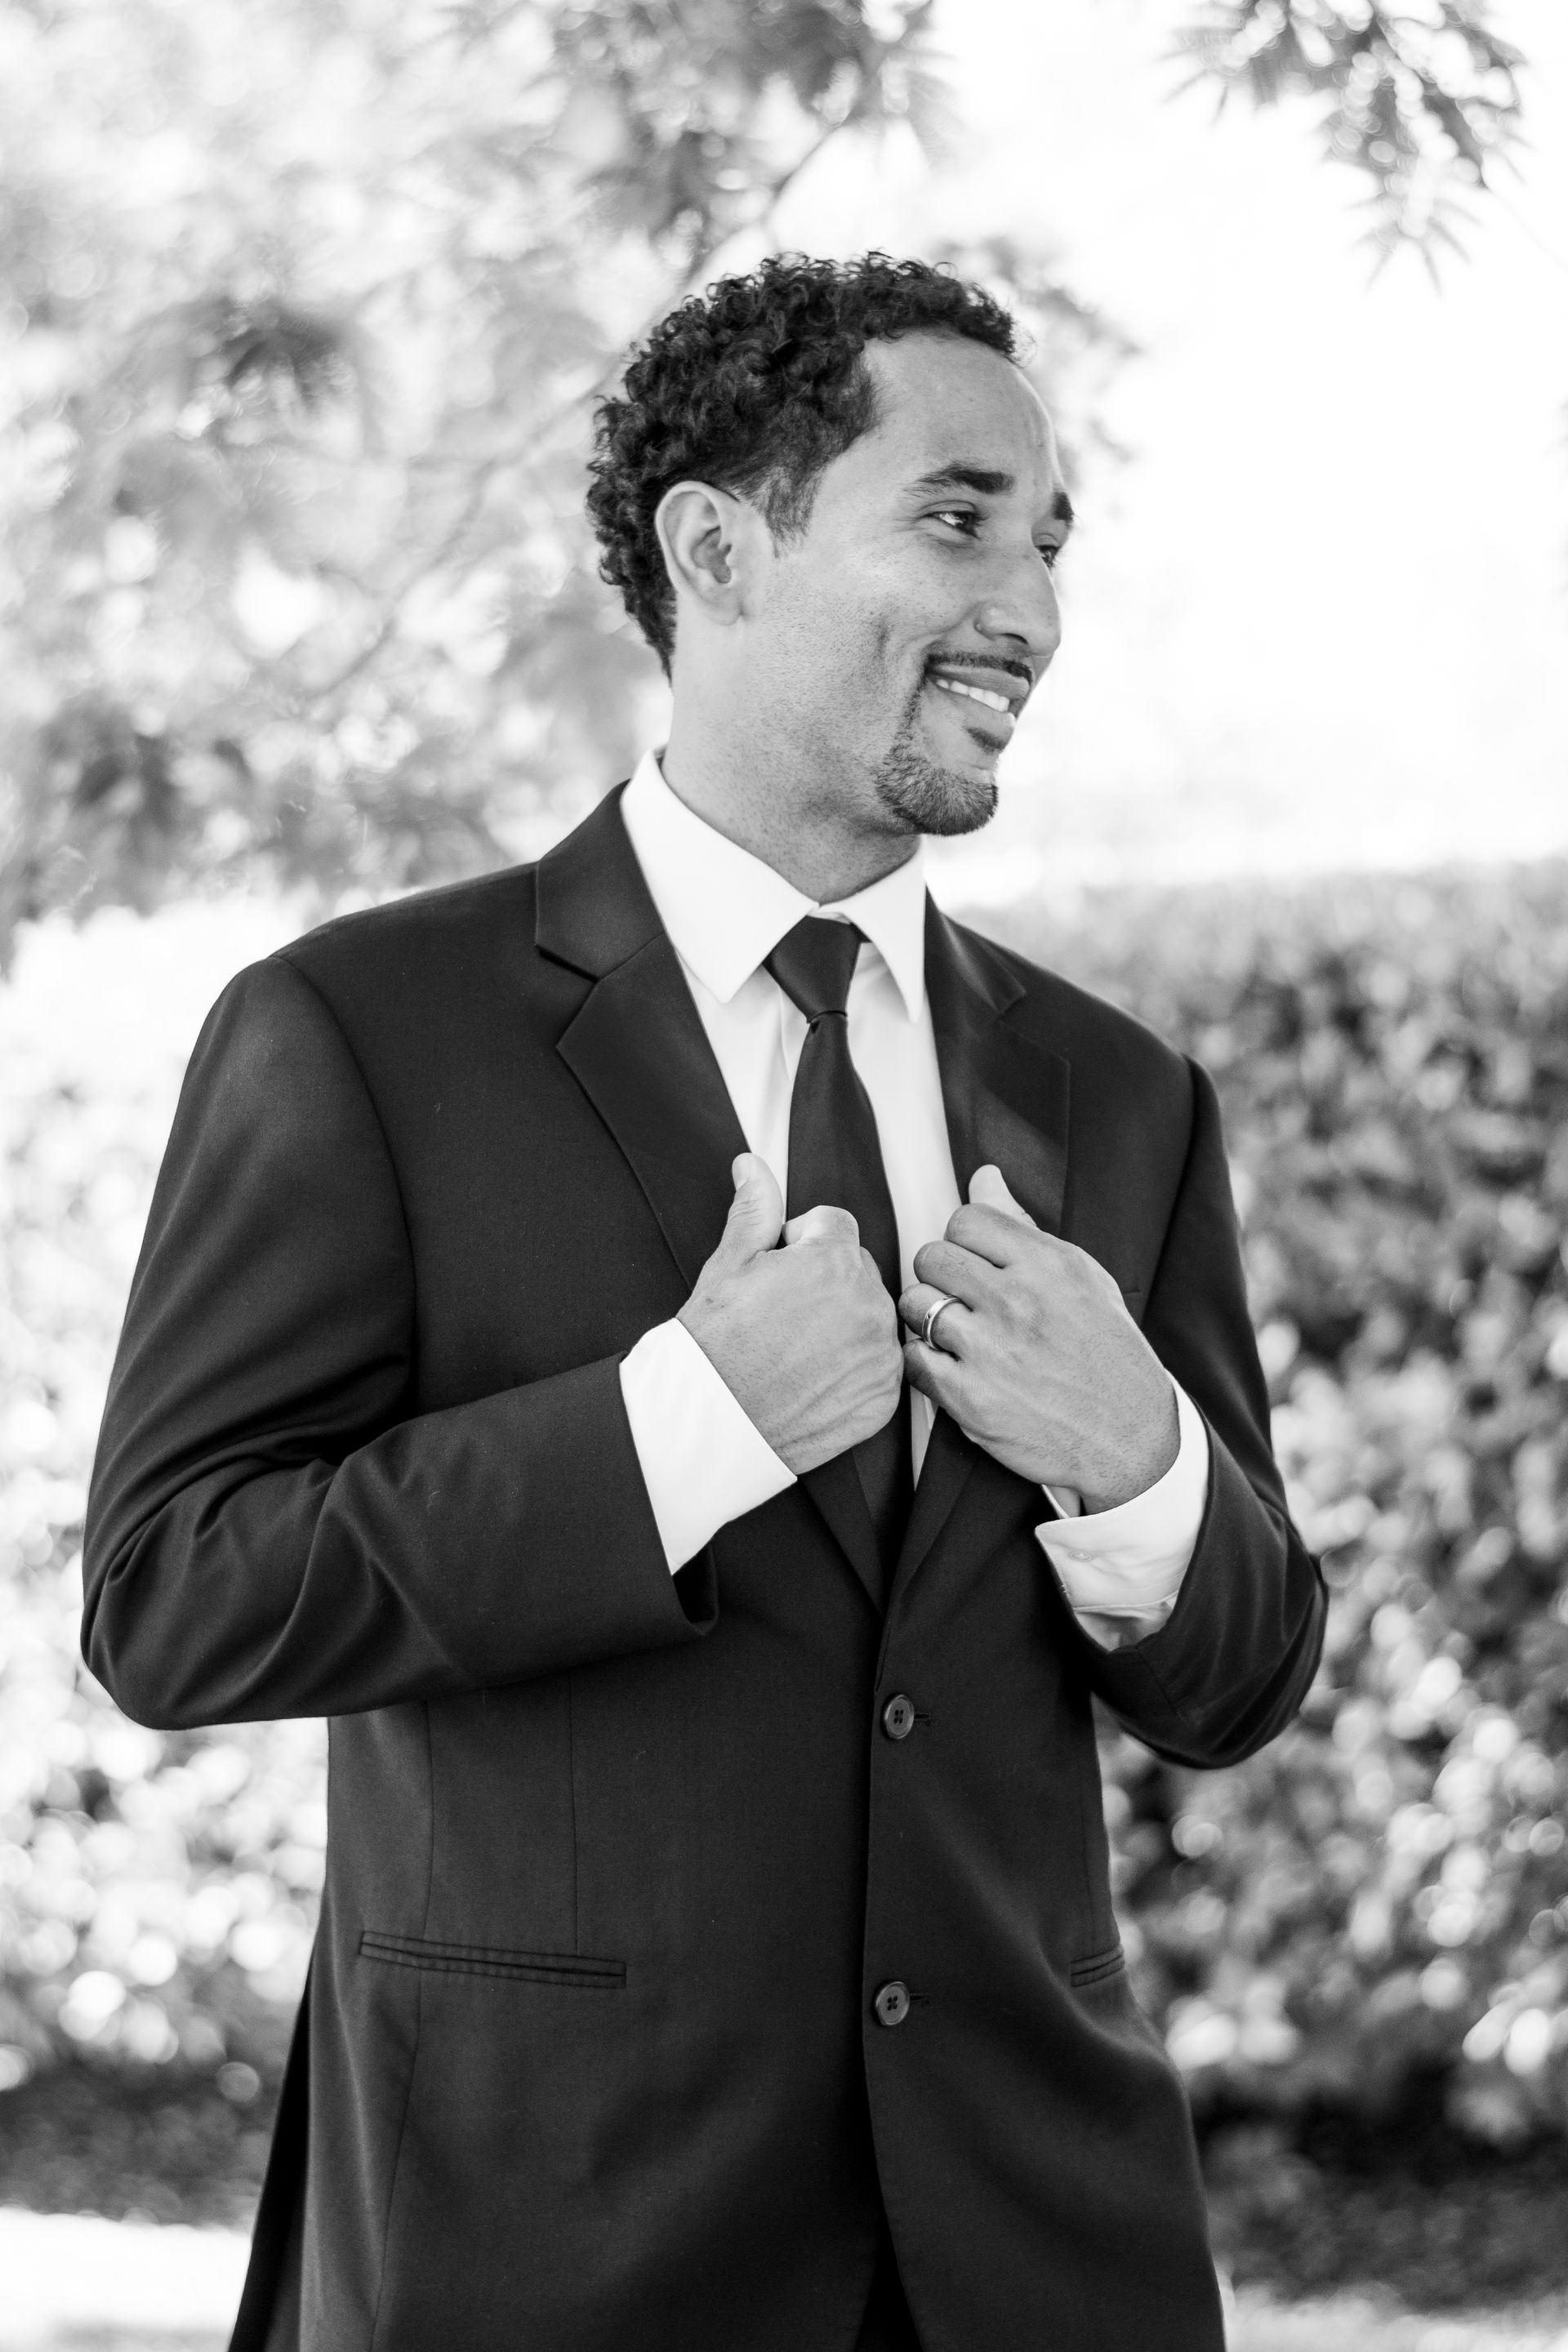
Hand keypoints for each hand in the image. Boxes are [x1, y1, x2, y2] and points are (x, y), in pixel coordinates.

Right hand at [680, 1154, 903, 1476]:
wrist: (715, 1423)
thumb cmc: (715, 1347)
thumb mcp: (728, 1267)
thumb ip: (754, 1211)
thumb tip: (753, 1167)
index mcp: (833, 1261)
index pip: (835, 1226)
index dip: (802, 1244)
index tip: (780, 1273)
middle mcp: (868, 1302)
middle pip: (858, 1269)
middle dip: (827, 1281)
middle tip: (783, 1315)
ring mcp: (880, 1352)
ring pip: (872, 1315)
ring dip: (845, 1323)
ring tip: (796, 1349)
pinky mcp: (884, 1394)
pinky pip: (879, 1364)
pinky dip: (855, 1368)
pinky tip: (815, 1377)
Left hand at [899, 1165, 1177, 1512]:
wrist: (1130, 1437)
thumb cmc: (1106, 1352)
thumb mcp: (1082, 1279)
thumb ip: (1024, 1228)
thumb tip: (983, 1176)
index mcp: (1048, 1265)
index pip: (966, 1220)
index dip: (963, 1241)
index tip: (977, 1266)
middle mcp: (1018, 1302)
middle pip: (931, 1256)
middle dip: (939, 1275)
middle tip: (961, 1300)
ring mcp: (991, 1351)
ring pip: (916, 1304)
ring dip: (927, 1318)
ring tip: (956, 1335)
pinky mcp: (970, 1398)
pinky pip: (913, 1358)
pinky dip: (924, 1363)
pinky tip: (951, 1369)